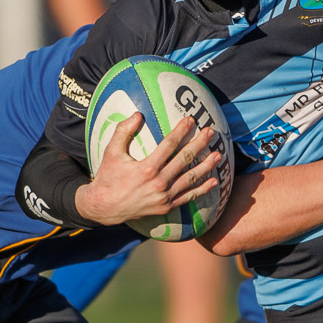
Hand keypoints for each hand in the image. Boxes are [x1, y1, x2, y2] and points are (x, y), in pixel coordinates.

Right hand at [76, 113, 221, 225]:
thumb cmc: (108, 177)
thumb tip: (138, 114)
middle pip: (185, 159)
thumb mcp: (111, 152)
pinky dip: (202, 189)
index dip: (181, 131)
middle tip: (210, 132)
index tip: (191, 120)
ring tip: (218, 154)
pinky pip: (188, 197)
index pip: (169, 145)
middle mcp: (158, 183)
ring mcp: (164, 197)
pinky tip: (214, 181)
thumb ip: (123, 131)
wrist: (104, 208)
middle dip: (199, 144)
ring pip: (191, 178)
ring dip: (206, 166)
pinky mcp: (167, 207)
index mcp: (146, 168)